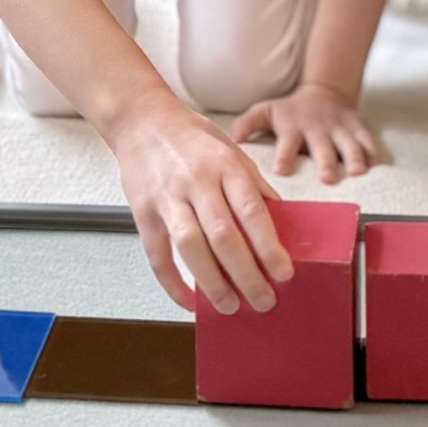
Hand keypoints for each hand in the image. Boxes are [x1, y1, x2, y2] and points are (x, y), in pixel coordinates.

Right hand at [105, 92, 293, 314]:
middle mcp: (197, 182)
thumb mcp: (232, 151)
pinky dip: (173, 283)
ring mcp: (167, 198)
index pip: (252, 212)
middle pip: (223, 236)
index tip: (285, 274)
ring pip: (190, 247)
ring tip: (230, 306)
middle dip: (246, 274)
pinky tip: (190, 300)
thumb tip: (281, 223)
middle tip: (263, 300)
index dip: (269, 246)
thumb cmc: (192, 138)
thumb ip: (254, 187)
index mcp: (226, 165)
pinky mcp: (143, 212)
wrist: (142, 120)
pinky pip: (157, 255)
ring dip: (212, 283)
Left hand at [230, 80, 378, 184]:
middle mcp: (317, 128)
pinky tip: (377, 166)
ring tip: (358, 173)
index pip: (287, 142)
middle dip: (325, 161)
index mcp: (293, 127)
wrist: (325, 92)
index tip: (282, 171)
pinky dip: (373, 153)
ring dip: (353, 158)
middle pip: (322, 146)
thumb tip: (233, 139)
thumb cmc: (290, 111)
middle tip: (327, 178)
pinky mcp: (357, 128)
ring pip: (349, 144)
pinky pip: (368, 140)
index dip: (285, 156)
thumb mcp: (266, 111)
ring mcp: (340, 128)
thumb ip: (248, 124)